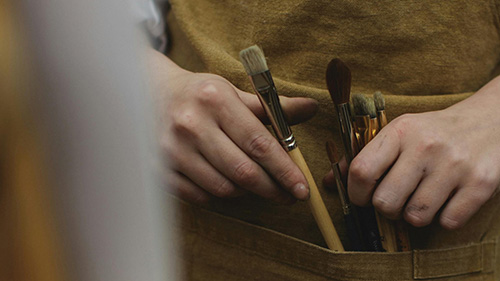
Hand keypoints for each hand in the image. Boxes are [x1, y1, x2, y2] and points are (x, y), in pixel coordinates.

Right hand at [146, 50, 318, 203]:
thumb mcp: (233, 92)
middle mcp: (191, 125)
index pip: (259, 143)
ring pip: (223, 188)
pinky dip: (218, 195)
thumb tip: (312, 109)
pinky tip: (225, 183)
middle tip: (287, 195)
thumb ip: (273, 106)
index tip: (301, 188)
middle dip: (272, 189)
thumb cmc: (199, 95)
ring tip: (254, 182)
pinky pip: (199, 196)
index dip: (284, 170)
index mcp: (215, 100)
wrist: (147, 94)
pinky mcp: (158, 169)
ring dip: (245, 191)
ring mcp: (171, 150)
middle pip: (243, 171)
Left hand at [326, 76, 499, 228]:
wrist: (491, 121)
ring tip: (421, 199)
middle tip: (396, 200)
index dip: (356, 194)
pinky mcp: (481, 184)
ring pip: (415, 217)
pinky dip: (443, 219)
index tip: (363, 197)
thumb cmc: (434, 132)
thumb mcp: (398, 133)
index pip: (361, 171)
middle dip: (386, 209)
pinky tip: (446, 201)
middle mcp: (426, 146)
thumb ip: (363, 157)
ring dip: (414, 215)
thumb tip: (329, 182)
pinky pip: (447, 222)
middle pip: (385, 202)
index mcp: (400, 132)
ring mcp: (455, 166)